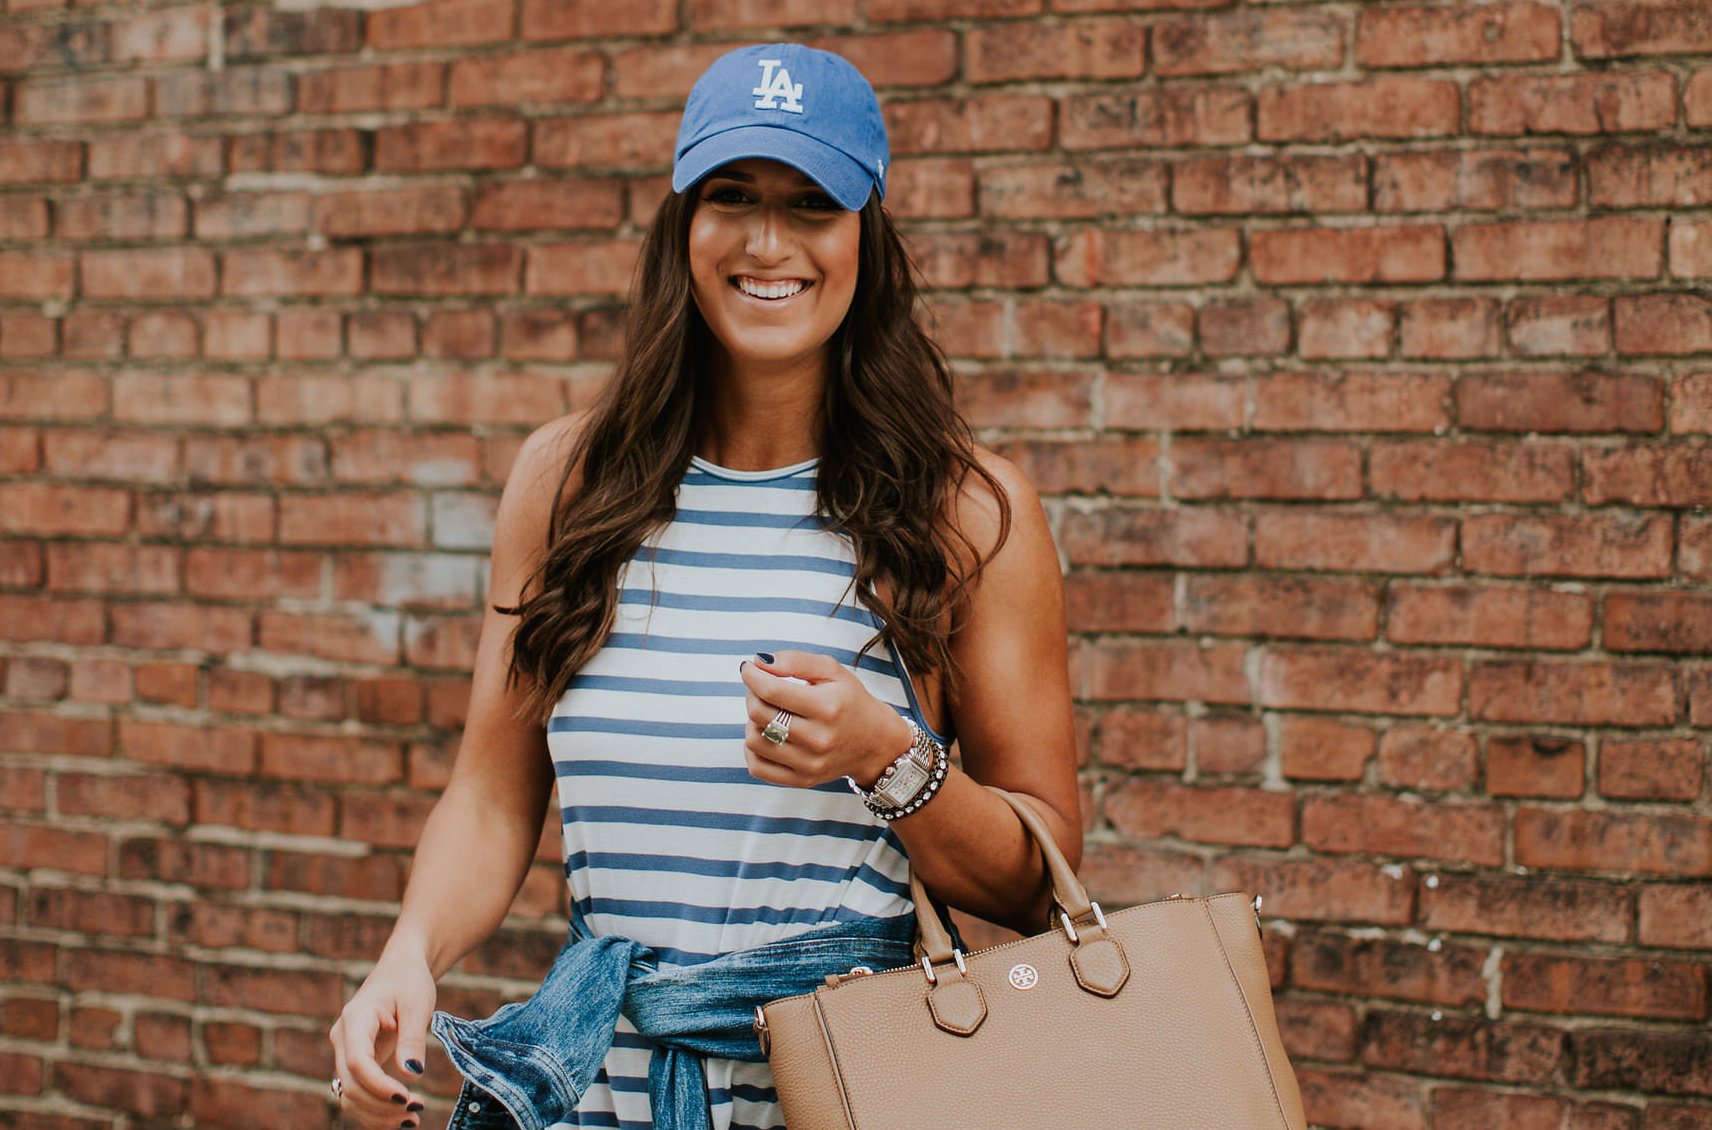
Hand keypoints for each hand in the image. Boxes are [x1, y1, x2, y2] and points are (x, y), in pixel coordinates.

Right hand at [329, 948, 435, 1128]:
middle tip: (416, 1111)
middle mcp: (343, 1038)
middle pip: (351, 1083)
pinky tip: (401, 1115)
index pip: (358, 1061)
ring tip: (411, 1119)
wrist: (400, 969)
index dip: (378, 1085)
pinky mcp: (355, 1061)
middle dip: (381, 1104)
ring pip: (349, 1094)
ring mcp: (345, 1051)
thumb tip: (412, 1074)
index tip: (406, 1097)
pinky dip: (375, 1108)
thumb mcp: (418, 1003)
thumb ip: (412, 1038)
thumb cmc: (409, 980)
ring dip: (376, 1113)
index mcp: (356, 1018)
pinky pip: (358, 1092)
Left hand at [739, 650, 914, 788]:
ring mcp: (810, 763)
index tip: (749, 669)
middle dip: (752, 694)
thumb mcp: (832, 671)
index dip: (752, 676)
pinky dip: (753, 749)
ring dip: (753, 721)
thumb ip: (795, 661)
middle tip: (760, 687)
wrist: (875, 743)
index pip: (772, 690)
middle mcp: (819, 738)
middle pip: (759, 714)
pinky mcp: (803, 780)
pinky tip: (766, 735)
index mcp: (827, 707)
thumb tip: (758, 663)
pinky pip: (758, 767)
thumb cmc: (849, 701)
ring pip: (754, 741)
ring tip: (768, 712)